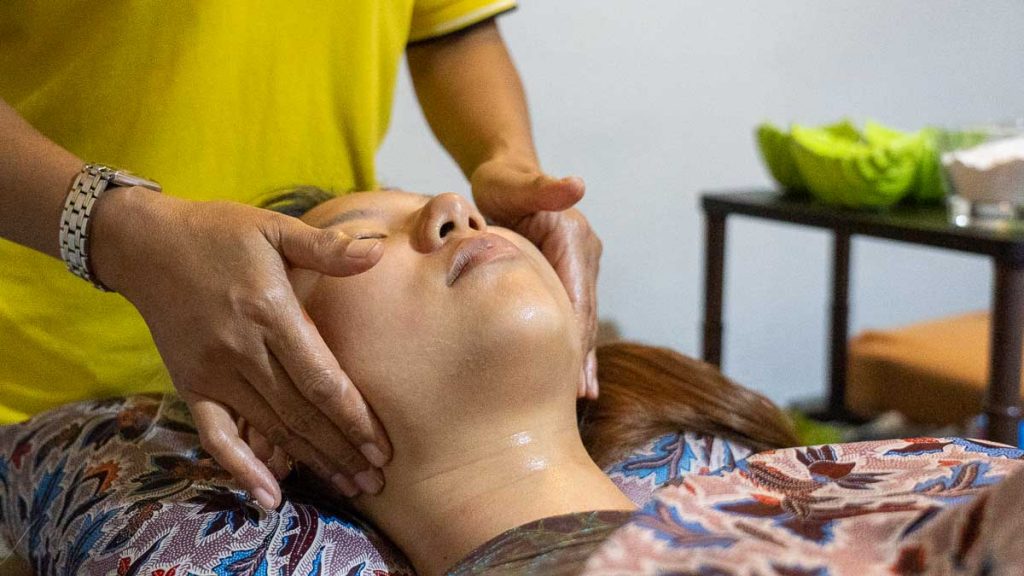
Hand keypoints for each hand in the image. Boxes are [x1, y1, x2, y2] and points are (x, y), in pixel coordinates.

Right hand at [90, 188, 389, 507]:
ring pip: (270, 430)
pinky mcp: (190, 385)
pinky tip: (269, 496)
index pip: (321, 380)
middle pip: (302, 415)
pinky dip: (241, 468)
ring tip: (347, 486)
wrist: (144, 244)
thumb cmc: (218, 233)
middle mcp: (242, 352)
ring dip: (310, 462)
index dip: (354, 418)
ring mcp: (213, 373)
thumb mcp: (273, 228)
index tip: (383, 445)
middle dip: (343, 450)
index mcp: (269, 313)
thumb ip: (325, 247)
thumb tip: (379, 251)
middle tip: (377, 479)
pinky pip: (216, 436)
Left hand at [471, 158, 601, 398]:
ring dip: (581, 357)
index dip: (576, 333)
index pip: (576, 294)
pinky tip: (574, 378)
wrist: (505, 175)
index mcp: (573, 238)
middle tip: (576, 397)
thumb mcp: (514, 182)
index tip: (570, 370)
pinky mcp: (567, 276)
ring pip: (581, 318)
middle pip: (583, 312)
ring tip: (579, 397)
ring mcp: (578, 267)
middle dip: (581, 355)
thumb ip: (541, 186)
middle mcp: (584, 254)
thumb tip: (576, 185)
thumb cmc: (503, 180)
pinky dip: (573, 345)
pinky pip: (572, 314)